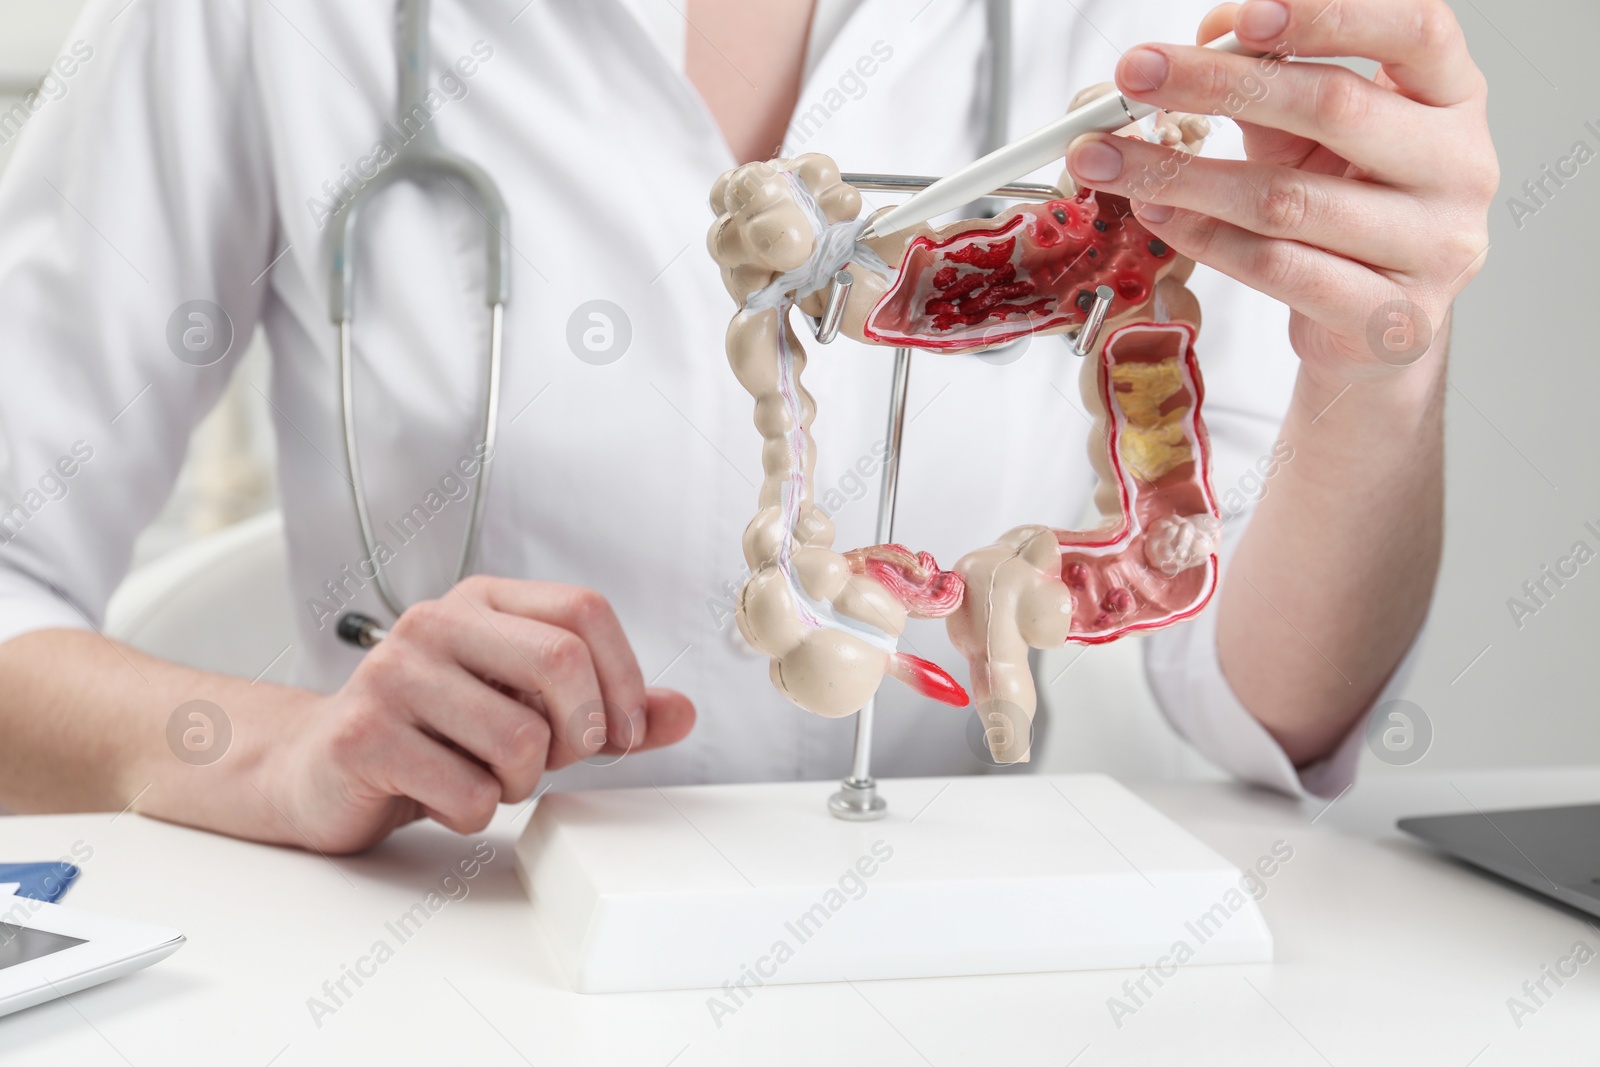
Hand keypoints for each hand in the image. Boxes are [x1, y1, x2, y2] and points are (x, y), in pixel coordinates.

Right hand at [264, 576, 694, 852]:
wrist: (320, 769)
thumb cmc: (435, 734)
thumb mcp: (527, 709)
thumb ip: (607, 709)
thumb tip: (682, 712)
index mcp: (483, 601)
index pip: (584, 612)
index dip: (624, 678)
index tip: (620, 733)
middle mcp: (436, 622)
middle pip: (561, 663)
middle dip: (578, 732)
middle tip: (554, 760)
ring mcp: (394, 675)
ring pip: (519, 740)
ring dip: (519, 783)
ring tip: (483, 776)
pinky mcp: (364, 736)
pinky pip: (468, 791)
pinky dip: (473, 813)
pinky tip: (440, 796)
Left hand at [1063, 0, 1496, 390]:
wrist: (1373, 323)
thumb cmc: (1345, 205)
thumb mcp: (1312, 131)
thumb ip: (1272, 78)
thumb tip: (1210, 32)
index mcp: (1452, 97)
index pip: (1414, 27)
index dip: (1329, 13)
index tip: (1242, 17)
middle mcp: (1460, 165)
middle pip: (1335, 107)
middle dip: (1217, 84)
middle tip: (1134, 76)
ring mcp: (1434, 246)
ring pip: (1289, 199)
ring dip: (1183, 175)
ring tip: (1110, 160)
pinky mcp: (1392, 317)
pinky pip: (1279, 269)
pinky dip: (1206, 238)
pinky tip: (1156, 214)